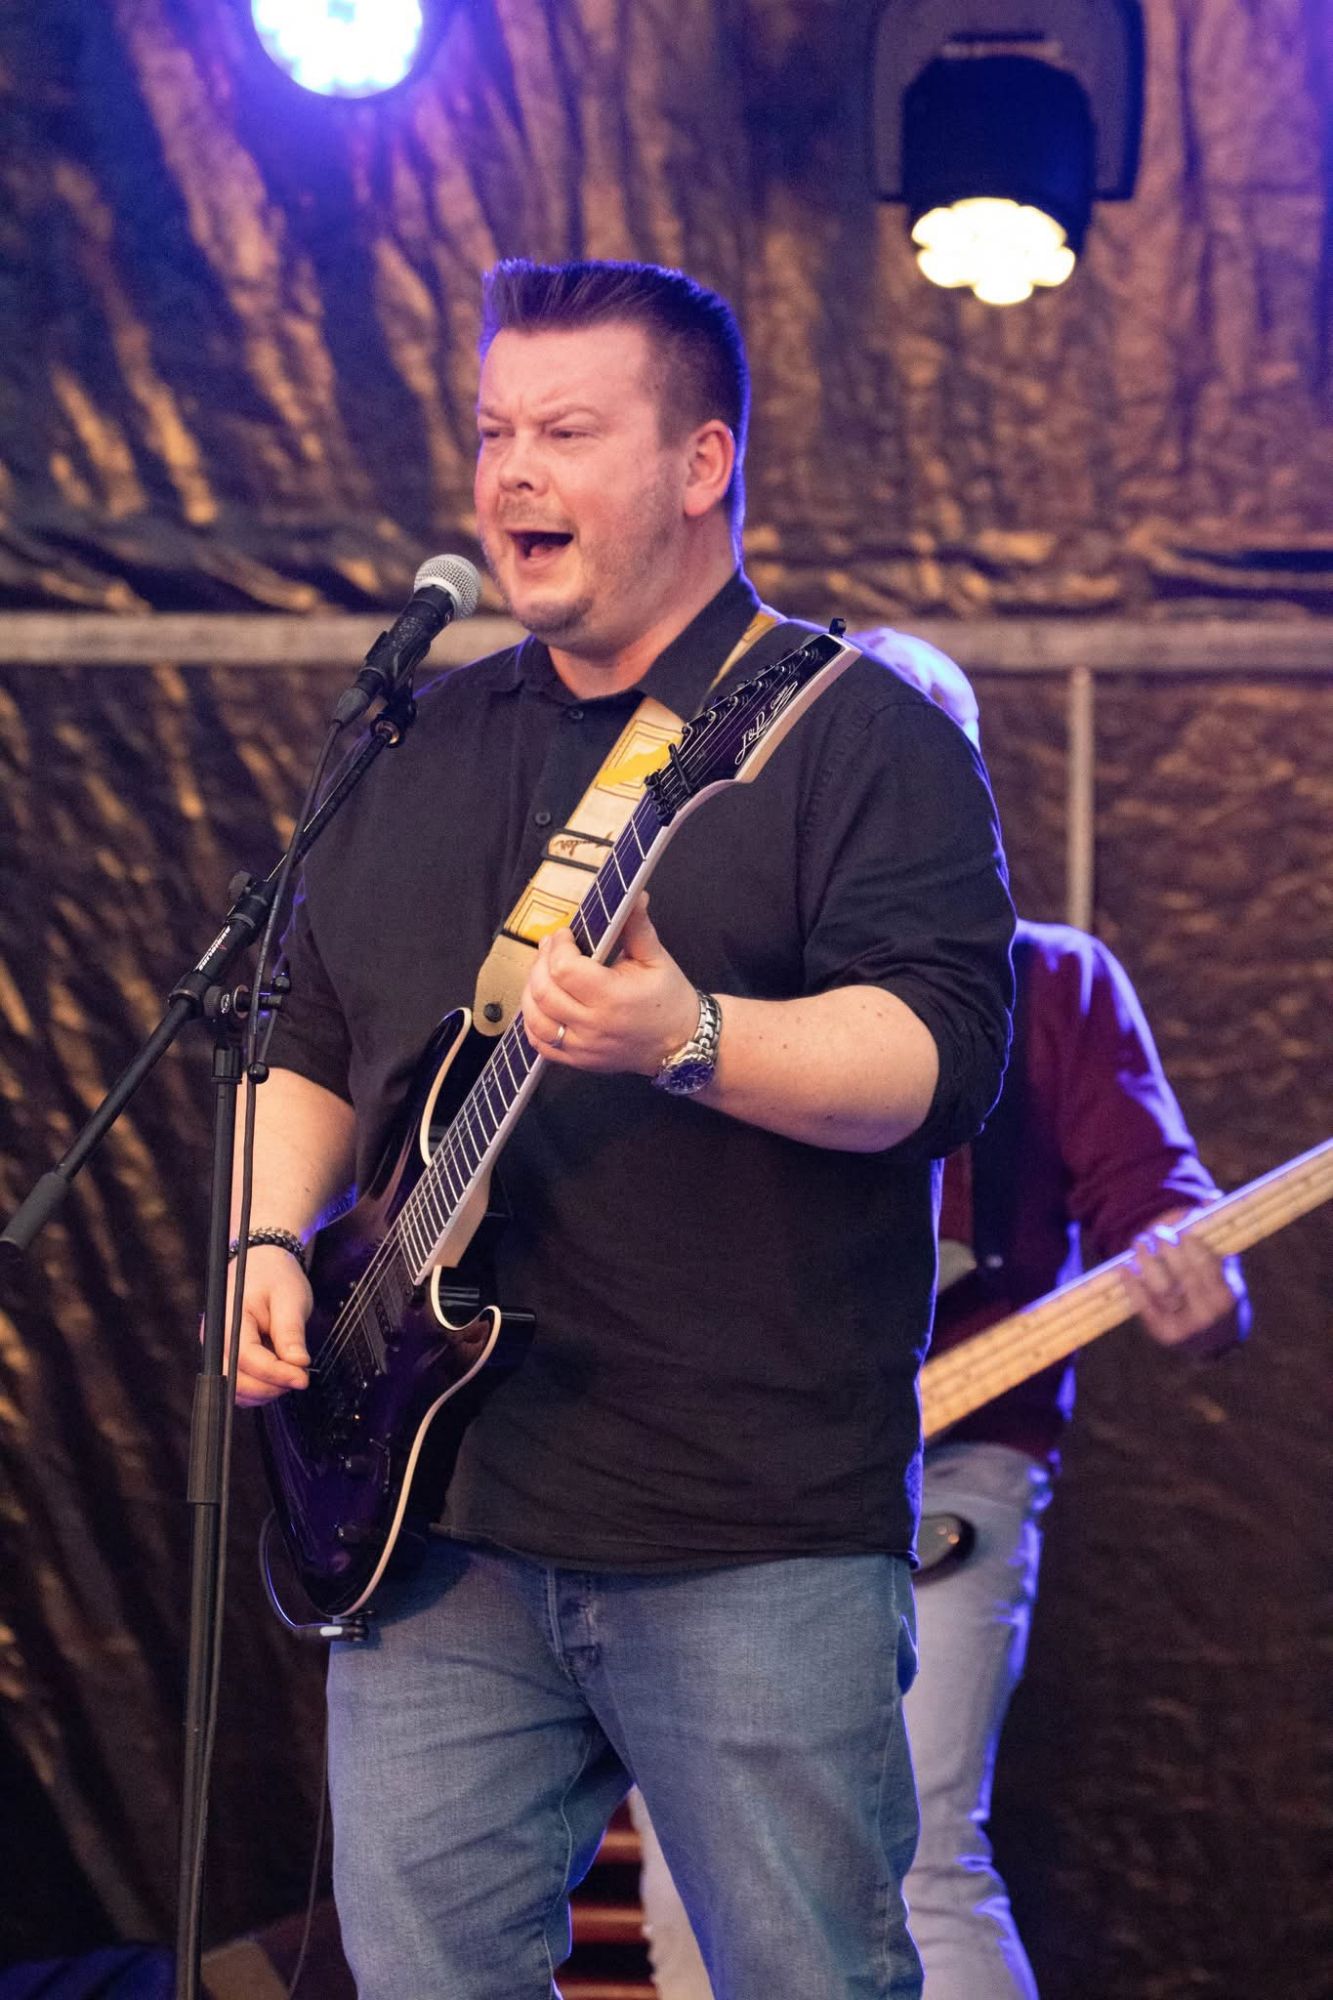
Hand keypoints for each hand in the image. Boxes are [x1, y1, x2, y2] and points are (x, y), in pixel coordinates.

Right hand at [217, 1244, 312, 1404]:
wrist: (263, 1265)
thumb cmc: (275, 1277)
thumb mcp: (290, 1298)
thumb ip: (290, 1332)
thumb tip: (297, 1363)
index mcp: (229, 1317)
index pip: (246, 1357)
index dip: (274, 1373)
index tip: (302, 1377)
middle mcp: (217, 1338)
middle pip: (235, 1380)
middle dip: (270, 1386)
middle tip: (299, 1377)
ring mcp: (219, 1350)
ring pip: (236, 1388)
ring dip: (265, 1391)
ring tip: (290, 1373)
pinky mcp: (227, 1358)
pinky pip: (239, 1384)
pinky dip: (260, 1388)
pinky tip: (278, 1374)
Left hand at [522, 894, 700, 1077]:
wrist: (680, 1043)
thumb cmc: (669, 999)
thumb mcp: (656, 958)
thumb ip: (637, 925)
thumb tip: (633, 893)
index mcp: (613, 998)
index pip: (564, 969)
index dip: (558, 946)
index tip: (566, 934)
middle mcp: (594, 1026)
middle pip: (543, 992)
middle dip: (540, 963)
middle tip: (551, 948)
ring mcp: (583, 1048)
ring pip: (534, 1019)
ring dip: (531, 991)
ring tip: (544, 973)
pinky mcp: (578, 1061)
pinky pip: (540, 1044)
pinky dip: (533, 1021)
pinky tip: (542, 1003)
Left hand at [1120, 1213, 1246, 1358]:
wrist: (1214, 1340)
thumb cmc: (1218, 1291)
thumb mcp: (1225, 1267)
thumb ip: (1217, 1234)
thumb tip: (1211, 1197)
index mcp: (1226, 1297)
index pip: (1207, 1267)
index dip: (1193, 1247)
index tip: (1183, 1230)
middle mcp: (1206, 1316)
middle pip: (1182, 1278)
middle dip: (1167, 1251)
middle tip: (1156, 1232)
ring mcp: (1184, 1328)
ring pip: (1162, 1291)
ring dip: (1147, 1263)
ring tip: (1138, 1242)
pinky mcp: (1163, 1334)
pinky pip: (1144, 1307)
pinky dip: (1133, 1285)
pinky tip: (1125, 1267)